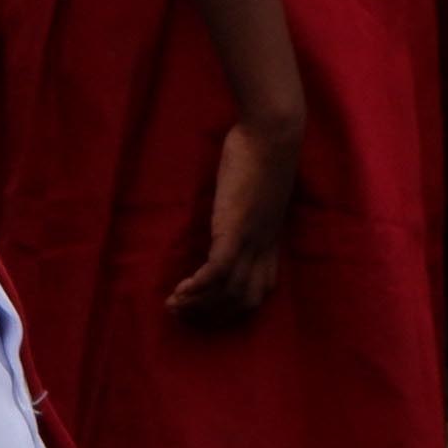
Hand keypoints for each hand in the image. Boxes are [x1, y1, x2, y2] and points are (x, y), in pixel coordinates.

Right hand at [169, 116, 300, 327]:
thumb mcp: (260, 188)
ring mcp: (252, 239)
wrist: (273, 132)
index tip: (211, 306)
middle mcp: (264, 245)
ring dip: (199, 305)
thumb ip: (249, 205)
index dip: (236, 305)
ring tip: (175, 305)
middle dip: (213, 314)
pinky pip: (217, 271)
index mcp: (272, 238)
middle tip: (185, 312)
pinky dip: (199, 287)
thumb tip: (234, 207)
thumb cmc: (265, 150)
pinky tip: (181, 289)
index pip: (262, 288)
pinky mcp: (235, 228)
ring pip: (229, 292)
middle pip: (245, 299)